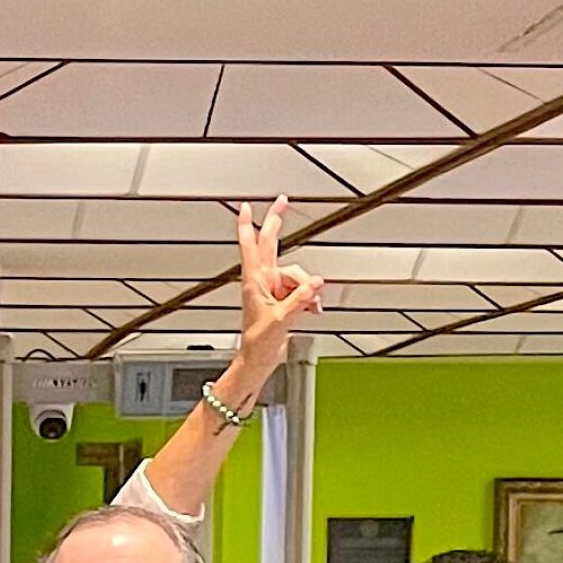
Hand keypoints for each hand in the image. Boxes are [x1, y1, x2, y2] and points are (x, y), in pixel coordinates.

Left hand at [229, 199, 323, 391]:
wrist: (259, 360)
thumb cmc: (258, 342)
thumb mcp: (280, 319)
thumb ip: (299, 298)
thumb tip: (315, 282)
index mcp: (254, 281)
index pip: (250, 246)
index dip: (247, 224)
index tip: (246, 206)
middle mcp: (261, 281)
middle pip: (270, 245)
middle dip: (276, 223)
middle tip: (282, 202)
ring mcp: (271, 289)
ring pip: (295, 273)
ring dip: (306, 288)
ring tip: (307, 307)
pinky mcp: (281, 299)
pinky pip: (301, 288)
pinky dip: (308, 298)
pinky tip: (310, 309)